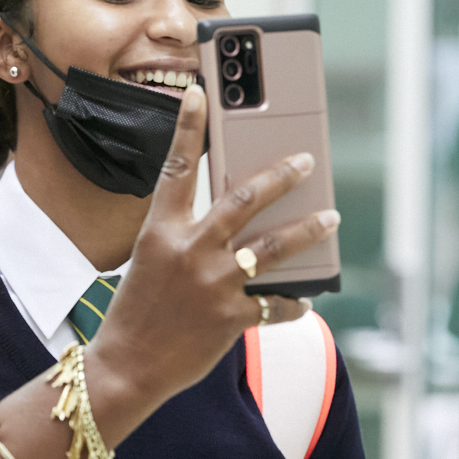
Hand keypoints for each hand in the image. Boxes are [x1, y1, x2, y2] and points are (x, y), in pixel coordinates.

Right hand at [91, 84, 338, 402]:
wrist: (127, 364)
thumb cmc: (136, 311)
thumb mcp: (150, 261)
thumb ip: (186, 238)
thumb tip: (233, 225)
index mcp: (160, 232)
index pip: (176, 169)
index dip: (188, 128)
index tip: (200, 94)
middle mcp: (188, 251)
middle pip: (243, 201)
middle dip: (281, 177)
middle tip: (306, 162)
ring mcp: (211, 284)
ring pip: (273, 247)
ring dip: (308, 230)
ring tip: (330, 218)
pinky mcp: (230, 319)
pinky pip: (277, 304)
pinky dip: (296, 301)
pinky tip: (306, 298)